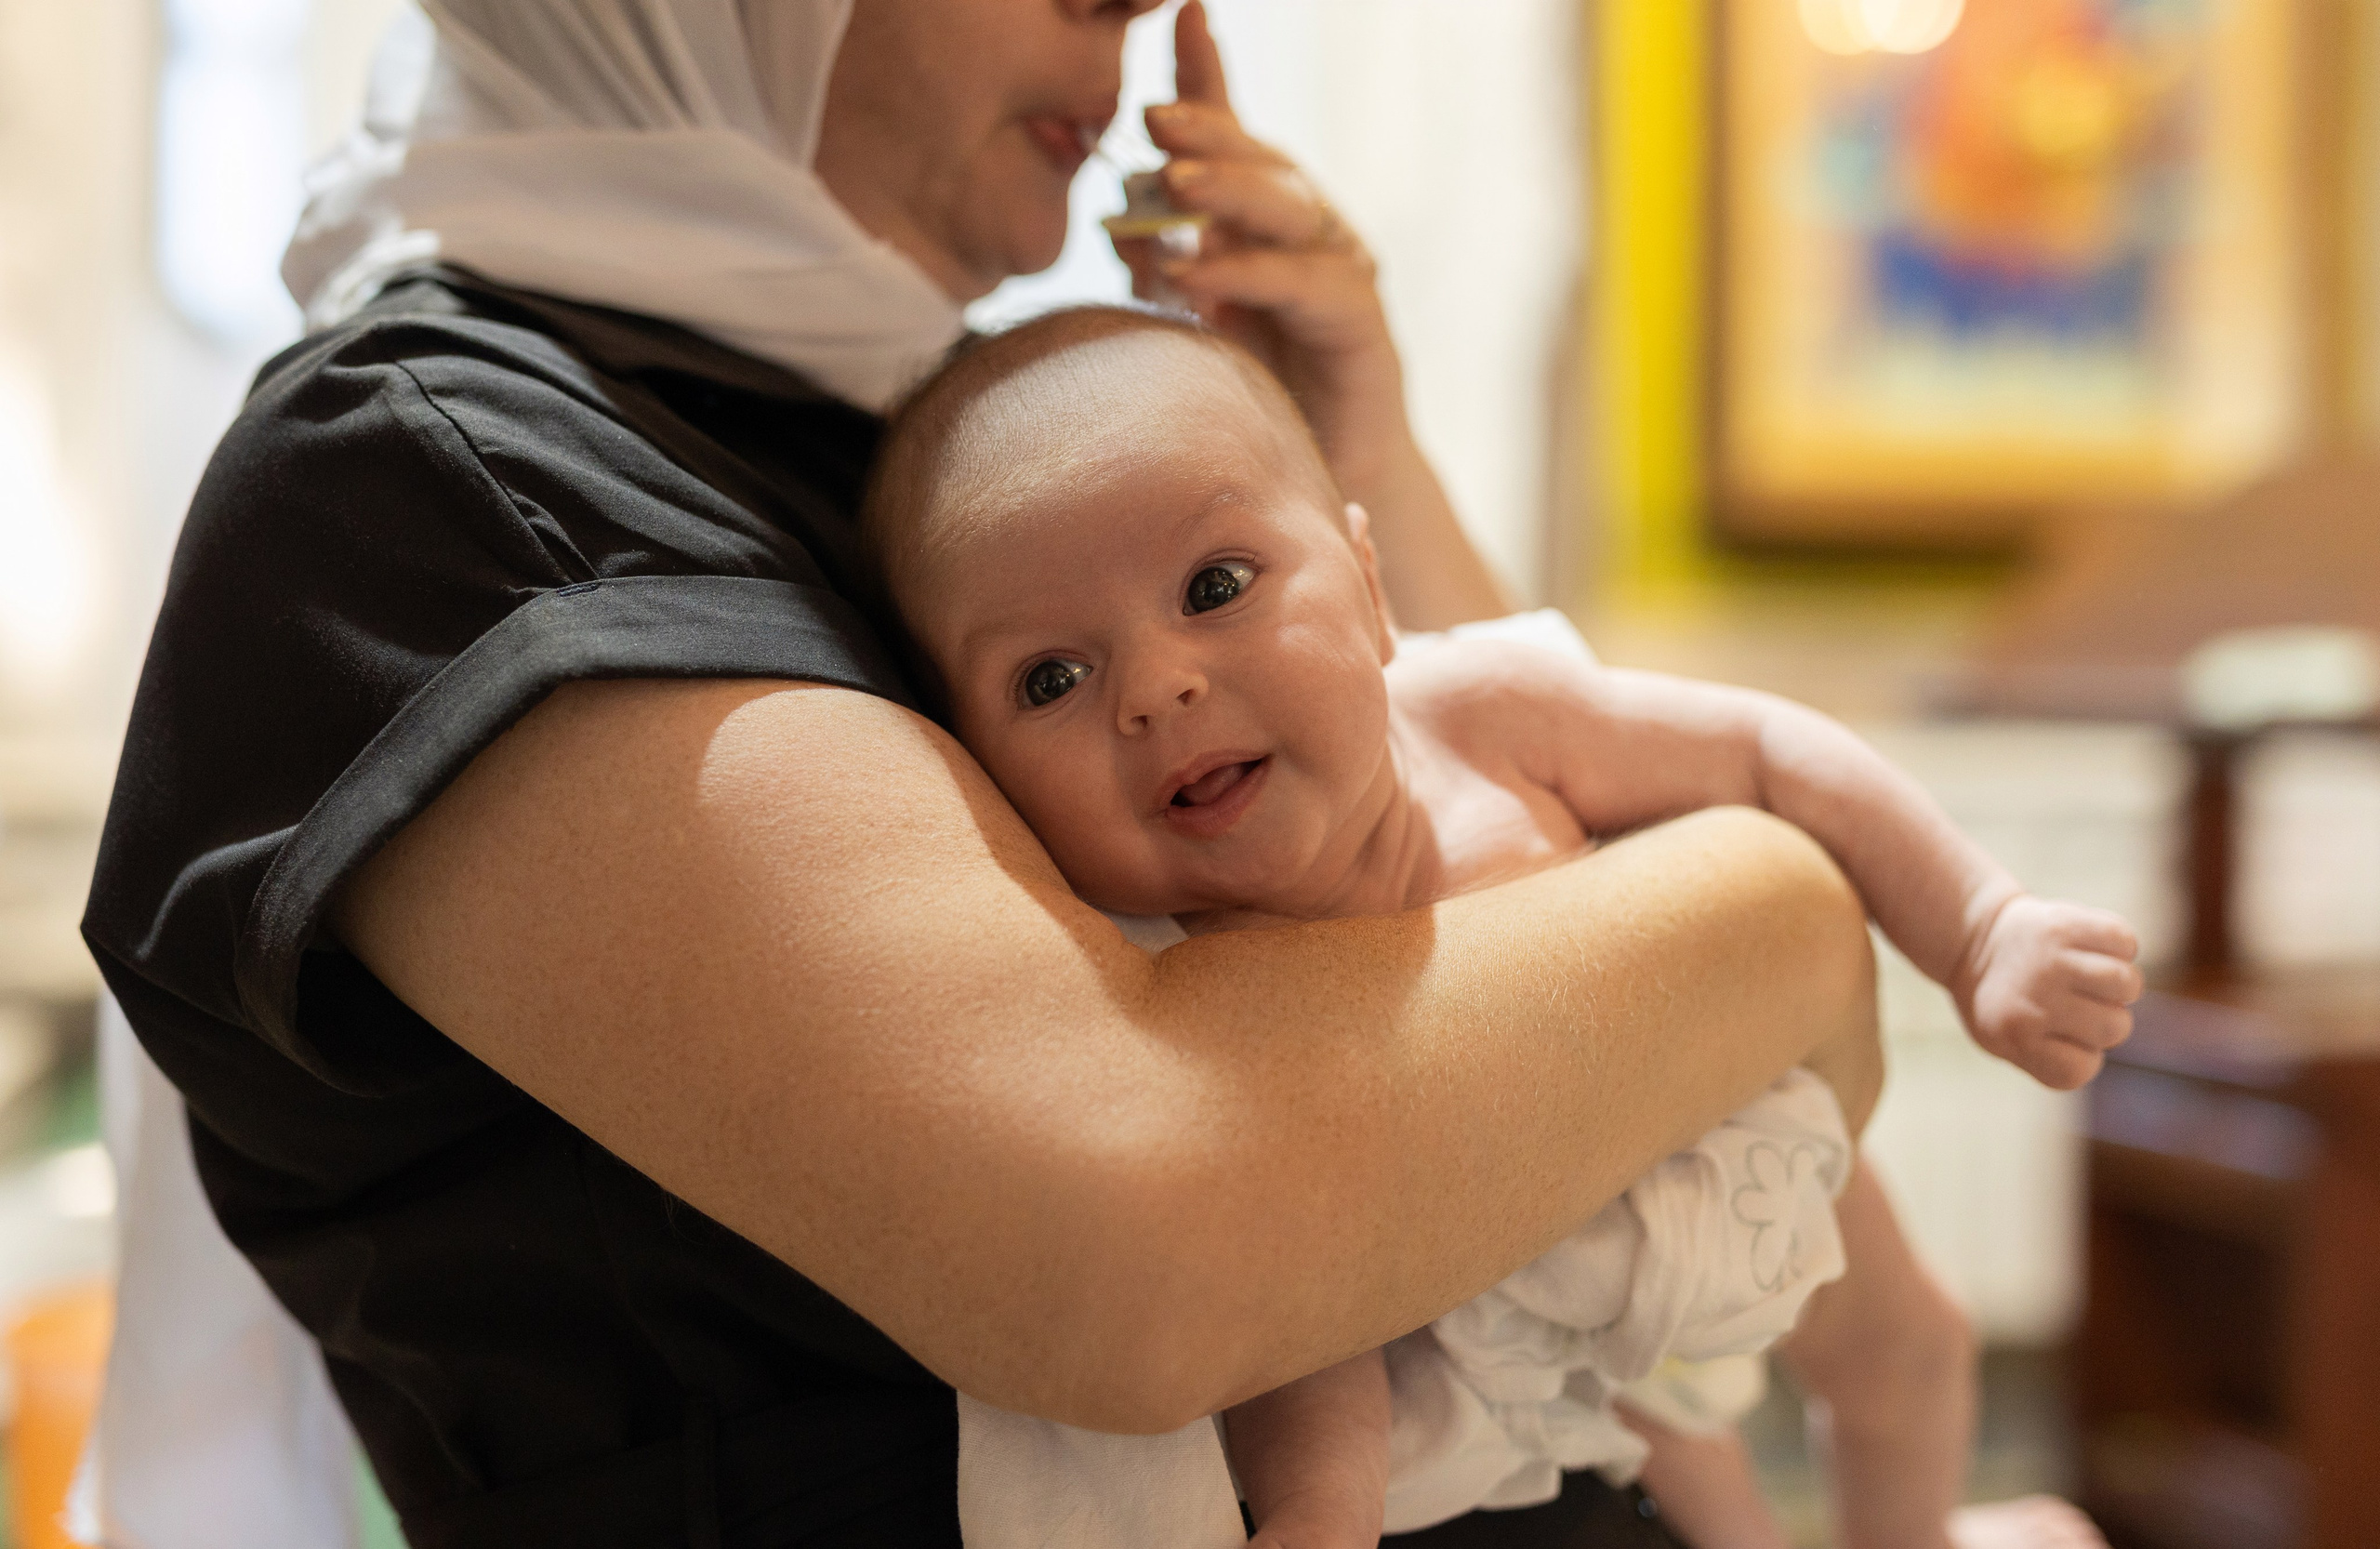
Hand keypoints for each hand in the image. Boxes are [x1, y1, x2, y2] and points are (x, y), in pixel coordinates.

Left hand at [1115, 2, 1511, 629]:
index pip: (1232, 136)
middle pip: (1260, 160)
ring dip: (1230, 191)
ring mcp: (1340, 271)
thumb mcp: (1193, 318)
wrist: (1323, 479)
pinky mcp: (1359, 324)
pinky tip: (1199, 274)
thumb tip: (1114, 218)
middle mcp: (1309, 231)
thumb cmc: (1253, 394)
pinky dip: (1249, 274)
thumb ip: (1160, 265)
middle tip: (1153, 115)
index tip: (1179, 13)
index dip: (1206, 76)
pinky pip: (1303, 285)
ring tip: (1174, 181)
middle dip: (1208, 128)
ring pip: (1288, 210)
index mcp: (1265, 218)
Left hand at [1955, 895, 2141, 1089]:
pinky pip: (2125, 942)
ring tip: (2096, 978)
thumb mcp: (2006, 1042)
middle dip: (2107, 1019)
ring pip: (2126, 983)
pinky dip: (2122, 946)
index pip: (2080, 1069)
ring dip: (2122, 984)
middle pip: (2115, 1028)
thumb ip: (2050, 1060)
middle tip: (2080, 1002)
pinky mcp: (2065, 924)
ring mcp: (2050, 961)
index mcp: (2015, 1036)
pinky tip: (2099, 949)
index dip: (2081, 1055)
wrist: (1974, 938)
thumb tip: (2093, 1049)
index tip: (2059, 1036)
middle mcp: (2033, 1000)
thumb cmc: (2004, 999)